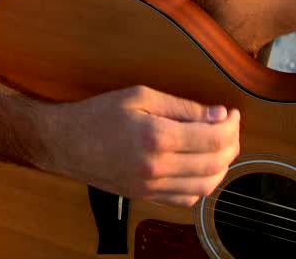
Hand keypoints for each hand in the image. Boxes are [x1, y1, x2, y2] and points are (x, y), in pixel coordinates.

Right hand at [41, 86, 240, 206]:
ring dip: (221, 166)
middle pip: (215, 163)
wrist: (64, 143)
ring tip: (219, 146)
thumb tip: (217, 115)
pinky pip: (186, 198)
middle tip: (228, 127)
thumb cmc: (97, 114)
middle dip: (231, 143)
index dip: (230, 125)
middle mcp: (157, 167)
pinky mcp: (146, 197)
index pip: (213, 138)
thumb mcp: (139, 96)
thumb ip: (181, 107)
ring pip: (206, 185)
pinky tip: (199, 166)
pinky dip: (202, 184)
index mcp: (157, 137)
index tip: (230, 113)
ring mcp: (152, 187)